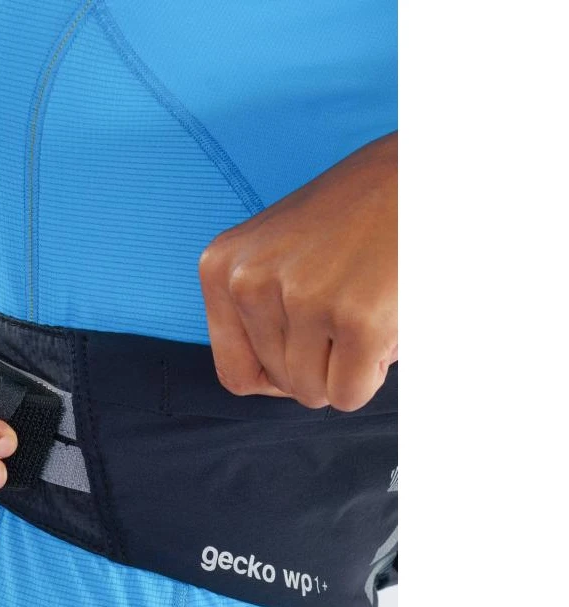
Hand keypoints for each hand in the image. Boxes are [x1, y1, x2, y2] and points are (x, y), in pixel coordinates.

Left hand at [198, 133, 396, 410]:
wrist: (423, 172)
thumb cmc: (355, 217)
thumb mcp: (277, 254)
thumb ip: (257, 313)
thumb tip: (264, 382)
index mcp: (221, 266)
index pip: (235, 371)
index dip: (276, 375)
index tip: (308, 347)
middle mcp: (249, 281)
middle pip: (278, 382)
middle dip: (321, 362)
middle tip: (350, 307)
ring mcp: (302, 298)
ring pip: (312, 392)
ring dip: (348, 367)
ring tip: (366, 307)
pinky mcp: (355, 318)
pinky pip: (348, 394)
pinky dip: (373, 375)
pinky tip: (384, 324)